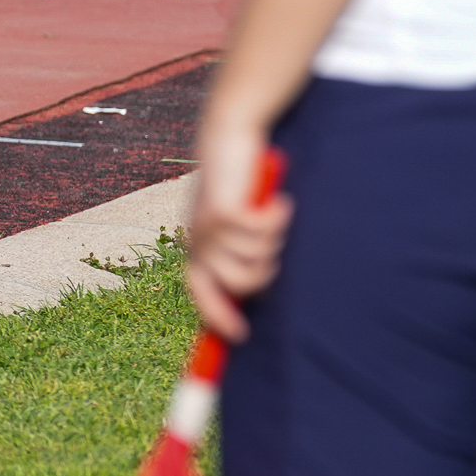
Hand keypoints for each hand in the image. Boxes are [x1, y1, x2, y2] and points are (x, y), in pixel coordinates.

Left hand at [183, 123, 292, 341]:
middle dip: (265, 271)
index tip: (238, 336)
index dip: (217, 318)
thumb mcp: (234, 222)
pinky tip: (277, 202)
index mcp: (198, 248)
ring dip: (272, 241)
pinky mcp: (223, 212)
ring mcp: (208, 229)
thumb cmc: (237, 183)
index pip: (200, 294)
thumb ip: (237, 251)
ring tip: (270, 216)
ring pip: (254, 262)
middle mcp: (198, 242)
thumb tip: (253, 290)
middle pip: (238, 286)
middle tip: (273, 242)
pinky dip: (276, 219)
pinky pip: (261, 234)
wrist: (228, 138)